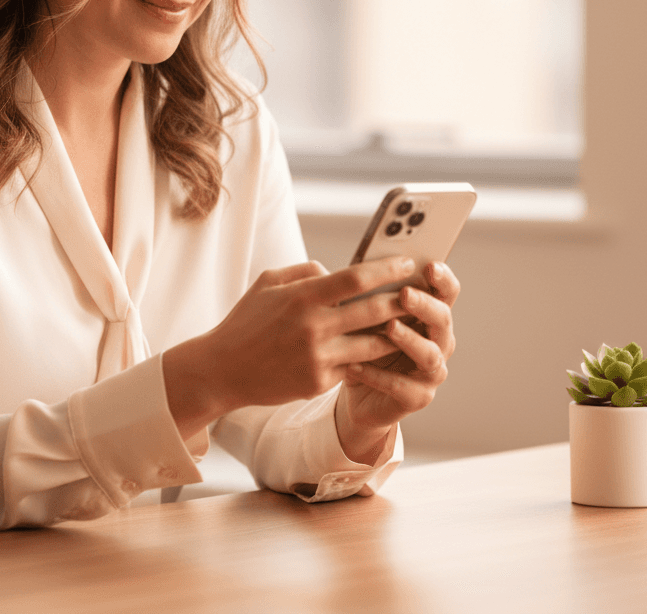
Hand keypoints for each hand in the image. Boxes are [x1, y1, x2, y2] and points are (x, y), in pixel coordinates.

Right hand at [163, 257, 413, 439]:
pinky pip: (355, 366)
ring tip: (414, 321)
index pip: (355, 279)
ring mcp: (318, 358)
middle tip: (424, 291)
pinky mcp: (319, 382)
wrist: (223, 370)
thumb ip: (305, 272)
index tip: (408, 263)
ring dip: (397, 332)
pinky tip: (387, 349)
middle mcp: (313, 327)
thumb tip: (335, 271)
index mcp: (302, 297)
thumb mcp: (269, 283)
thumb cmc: (246, 321)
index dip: (386, 270)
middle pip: (374, 311)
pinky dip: (372, 358)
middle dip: (404, 300)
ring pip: (374, 344)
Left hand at [334, 261, 459, 464]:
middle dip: (425, 305)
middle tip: (405, 294)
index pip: (446, 293)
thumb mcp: (364, 312)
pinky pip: (403, 387)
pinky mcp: (417, 397)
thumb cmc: (362, 339)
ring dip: (410, 339)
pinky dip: (378, 376)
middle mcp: (438, 342)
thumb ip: (370, 292)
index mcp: (429, 315)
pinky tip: (355, 366)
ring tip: (388, 327)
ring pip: (430, 355)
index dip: (442, 279)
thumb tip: (359, 267)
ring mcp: (430, 372)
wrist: (356, 386)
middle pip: (443, 320)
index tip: (430, 265)